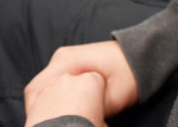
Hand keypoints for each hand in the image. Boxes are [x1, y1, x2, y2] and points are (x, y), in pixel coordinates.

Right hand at [24, 41, 138, 118]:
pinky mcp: (70, 66)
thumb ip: (90, 111)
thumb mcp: (112, 98)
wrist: (142, 57)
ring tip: (61, 121)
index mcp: (66, 62)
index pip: (36, 89)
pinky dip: (56, 100)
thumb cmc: (129, 74)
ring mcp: (64, 60)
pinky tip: (67, 112)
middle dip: (42, 111)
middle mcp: (61, 58)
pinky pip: (55, 86)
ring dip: (49, 106)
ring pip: (45, 89)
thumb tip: (78, 123)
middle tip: (54, 125)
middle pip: (38, 91)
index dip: (36, 112)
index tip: (45, 125)